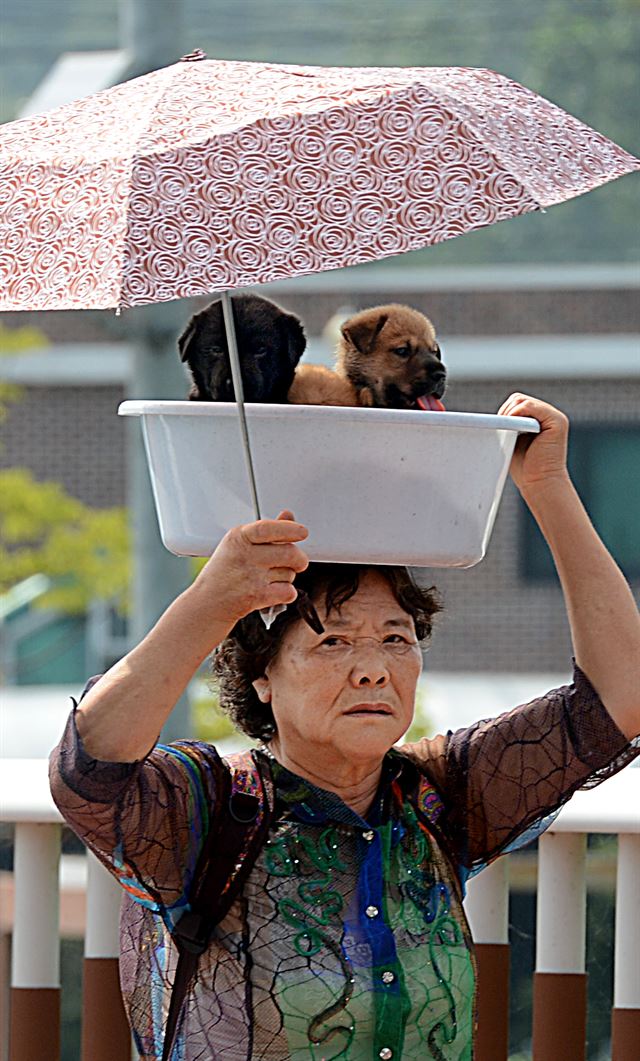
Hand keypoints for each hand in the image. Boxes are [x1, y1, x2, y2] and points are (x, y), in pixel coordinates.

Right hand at [189, 510, 308, 625]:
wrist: (209, 602)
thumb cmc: (226, 571)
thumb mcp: (239, 543)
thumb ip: (267, 530)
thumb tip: (288, 516)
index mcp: (239, 537)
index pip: (268, 528)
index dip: (289, 528)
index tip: (302, 532)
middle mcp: (245, 555)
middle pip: (289, 552)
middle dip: (299, 559)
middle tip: (297, 562)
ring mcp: (251, 576)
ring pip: (290, 573)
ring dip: (288, 577)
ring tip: (271, 578)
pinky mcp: (257, 596)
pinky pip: (288, 591)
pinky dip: (287, 593)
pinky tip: (274, 590)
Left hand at [498, 393, 569, 496]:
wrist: (540, 483)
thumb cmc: (525, 468)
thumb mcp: (513, 441)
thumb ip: (508, 426)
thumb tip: (489, 417)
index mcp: (539, 419)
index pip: (517, 403)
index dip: (504, 412)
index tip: (496, 426)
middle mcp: (549, 416)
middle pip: (518, 399)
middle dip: (505, 411)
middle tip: (499, 427)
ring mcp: (555, 417)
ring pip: (523, 401)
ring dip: (509, 413)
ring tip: (505, 428)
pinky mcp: (557, 422)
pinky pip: (531, 407)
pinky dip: (518, 412)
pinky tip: (511, 423)